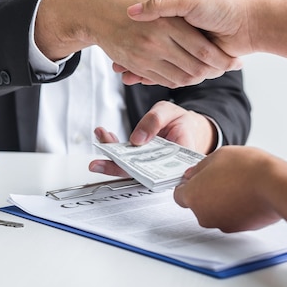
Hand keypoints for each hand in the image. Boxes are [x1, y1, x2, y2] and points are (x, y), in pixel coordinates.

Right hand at [35, 0, 241, 87]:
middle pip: (195, 69)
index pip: (203, 50)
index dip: (223, 59)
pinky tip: (189, 73)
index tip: (235, 60)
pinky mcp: (136, 65)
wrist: (92, 8)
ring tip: (211, 72)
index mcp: (167, 21)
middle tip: (226, 68)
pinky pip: (164, 81)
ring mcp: (144, 57)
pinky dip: (180, 81)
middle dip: (215, 72)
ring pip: (181, 79)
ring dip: (199, 79)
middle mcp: (156, 43)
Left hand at [89, 101, 216, 175]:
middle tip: (98, 163)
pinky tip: (105, 135)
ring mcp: (150, 164)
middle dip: (116, 166)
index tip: (123, 165)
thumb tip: (136, 138)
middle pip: (138, 172)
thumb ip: (155, 121)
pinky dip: (114, 146)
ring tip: (101, 137)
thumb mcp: (171, 112)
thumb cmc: (183, 123)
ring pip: (129, 165)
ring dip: (111, 153)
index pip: (157, 173)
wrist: (187, 126)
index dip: (139, 173)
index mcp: (177, 161)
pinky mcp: (141, 158)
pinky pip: (126, 156)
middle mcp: (162, 167)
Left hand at [173, 146, 282, 232]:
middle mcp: (204, 215)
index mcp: (193, 196)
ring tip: (239, 184)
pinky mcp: (240, 229)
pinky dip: (237, 208)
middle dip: (207, 192)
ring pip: (217, 211)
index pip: (179, 195)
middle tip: (221, 177)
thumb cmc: (246, 168)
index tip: (195, 178)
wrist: (274, 185)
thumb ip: (200, 168)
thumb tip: (193, 175)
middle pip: (199, 204)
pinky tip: (248, 194)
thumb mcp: (218, 156)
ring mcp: (222, 224)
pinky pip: (233, 217)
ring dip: (223, 201)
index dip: (187, 185)